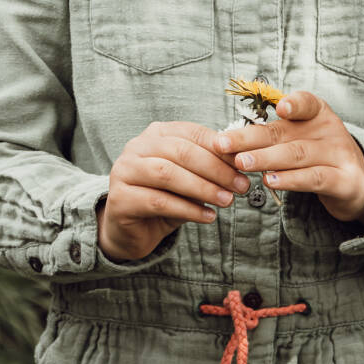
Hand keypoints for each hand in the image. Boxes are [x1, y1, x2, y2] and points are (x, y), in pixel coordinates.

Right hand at [97, 121, 250, 261]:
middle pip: (180, 151)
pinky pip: (158, 201)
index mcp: (156, 134)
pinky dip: (187, 209)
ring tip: (227, 201)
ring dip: (202, 188)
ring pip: (167, 174)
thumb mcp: (188, 179)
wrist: (130, 230)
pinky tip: (207, 216)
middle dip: (215, 168)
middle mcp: (136, 147)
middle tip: (240, 186)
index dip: (220, 148)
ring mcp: (124, 171)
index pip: (192, 133)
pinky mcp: (119, 199)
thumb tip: (240, 164)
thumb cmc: (164, 198)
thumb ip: (207, 168)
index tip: (244, 164)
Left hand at [213, 91, 363, 227]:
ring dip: (265, 159)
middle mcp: (330, 130)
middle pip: (286, 133)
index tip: (278, 108)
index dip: (293, 103)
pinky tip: (270, 181)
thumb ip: (273, 134)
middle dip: (250, 138)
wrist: (356, 182)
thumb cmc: (317, 153)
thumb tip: (230, 138)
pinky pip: (314, 179)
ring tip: (241, 162)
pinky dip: (291, 180)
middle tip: (223, 144)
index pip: (306, 102)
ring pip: (297, 155)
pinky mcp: (345, 181)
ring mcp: (339, 155)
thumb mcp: (300, 136)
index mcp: (317, 113)